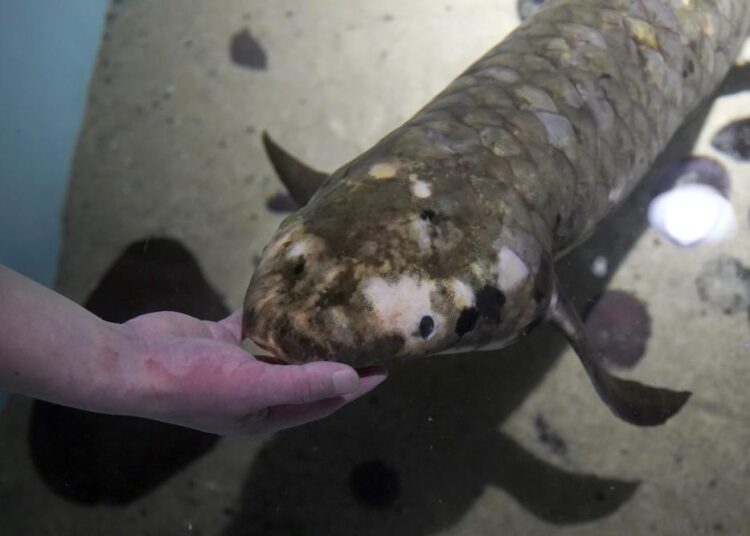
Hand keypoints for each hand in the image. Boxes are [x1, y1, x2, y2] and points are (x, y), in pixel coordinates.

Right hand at [117, 310, 386, 435]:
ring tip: (337, 311)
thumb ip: (302, 383)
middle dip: (335, 356)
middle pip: (306, 373)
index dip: (353, 386)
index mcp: (264, 414)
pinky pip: (254, 324)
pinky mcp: (220, 339)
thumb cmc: (190, 382)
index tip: (384, 367)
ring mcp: (236, 364)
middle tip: (366, 333)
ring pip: (281, 346)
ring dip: (305, 332)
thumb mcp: (251, 387)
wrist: (129, 361)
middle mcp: (255, 391)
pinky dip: (271, 311)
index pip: (322, 400)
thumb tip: (350, 379)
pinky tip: (291, 294)